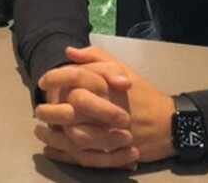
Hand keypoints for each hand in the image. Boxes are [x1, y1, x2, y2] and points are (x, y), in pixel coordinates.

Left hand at [36, 46, 175, 167]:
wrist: (169, 123)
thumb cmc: (142, 94)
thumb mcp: (122, 68)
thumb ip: (95, 57)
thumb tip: (68, 52)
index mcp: (107, 85)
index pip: (74, 77)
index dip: (54, 78)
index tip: (43, 82)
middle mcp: (106, 108)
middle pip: (69, 110)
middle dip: (48, 111)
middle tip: (38, 111)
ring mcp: (109, 133)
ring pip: (73, 136)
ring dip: (53, 134)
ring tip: (41, 130)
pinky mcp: (112, 152)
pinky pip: (83, 155)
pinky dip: (63, 153)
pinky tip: (51, 148)